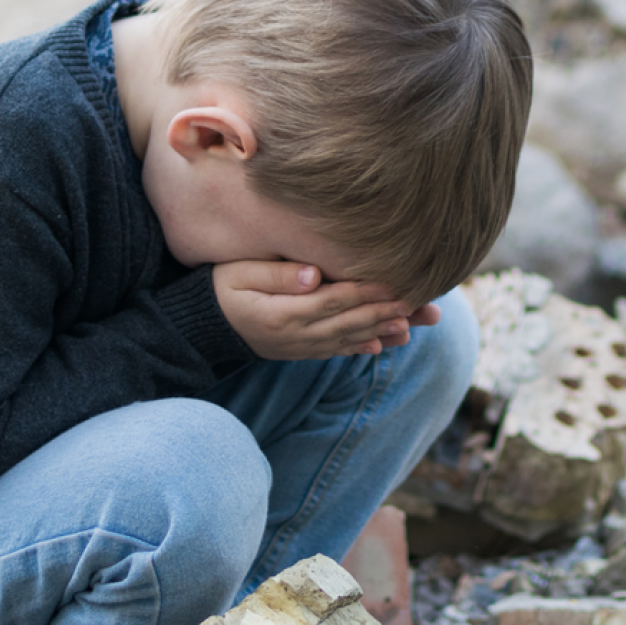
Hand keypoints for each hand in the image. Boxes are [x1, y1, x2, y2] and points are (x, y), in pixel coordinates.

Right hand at [212, 261, 440, 360]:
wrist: (204, 325)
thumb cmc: (222, 287)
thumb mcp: (240, 274)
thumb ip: (277, 275)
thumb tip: (312, 275)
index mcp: (284, 314)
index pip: (335, 301)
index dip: (368, 292)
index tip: (398, 283)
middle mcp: (297, 336)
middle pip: (350, 323)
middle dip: (388, 313)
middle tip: (421, 305)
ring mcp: (300, 347)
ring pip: (349, 339)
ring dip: (382, 331)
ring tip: (413, 324)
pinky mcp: (301, 351)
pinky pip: (336, 350)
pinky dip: (361, 346)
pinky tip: (384, 343)